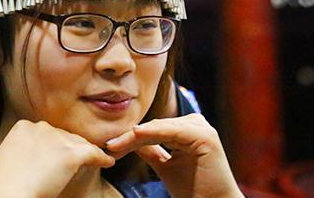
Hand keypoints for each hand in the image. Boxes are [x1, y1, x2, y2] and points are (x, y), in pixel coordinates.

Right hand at [0, 120, 115, 197]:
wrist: (6, 196)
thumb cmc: (3, 186)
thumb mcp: (7, 159)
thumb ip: (23, 151)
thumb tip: (36, 158)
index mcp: (23, 127)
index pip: (47, 133)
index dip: (54, 146)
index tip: (56, 157)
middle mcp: (41, 128)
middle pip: (64, 136)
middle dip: (69, 150)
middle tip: (74, 164)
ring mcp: (57, 140)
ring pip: (79, 144)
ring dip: (85, 154)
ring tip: (94, 160)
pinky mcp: (71, 154)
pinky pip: (93, 153)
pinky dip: (102, 158)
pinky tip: (107, 162)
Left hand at [105, 114, 243, 197]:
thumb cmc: (193, 189)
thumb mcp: (165, 166)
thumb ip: (151, 151)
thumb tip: (129, 139)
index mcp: (187, 129)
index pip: (153, 129)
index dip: (130, 138)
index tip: (110, 147)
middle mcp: (195, 124)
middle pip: (154, 127)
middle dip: (129, 137)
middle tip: (108, 147)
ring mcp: (201, 128)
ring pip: (159, 128)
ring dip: (135, 137)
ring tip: (115, 145)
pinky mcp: (204, 136)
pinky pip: (171, 131)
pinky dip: (152, 133)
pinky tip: (136, 134)